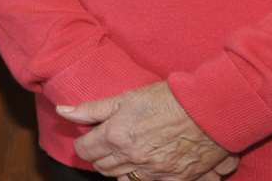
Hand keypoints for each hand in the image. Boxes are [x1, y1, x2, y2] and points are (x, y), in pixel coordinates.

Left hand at [59, 82, 234, 180]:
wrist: (209, 110)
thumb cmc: (167, 99)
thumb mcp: (125, 98)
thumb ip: (92, 108)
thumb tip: (63, 111)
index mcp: (116, 136)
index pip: (85, 150)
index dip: (83, 143)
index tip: (88, 137)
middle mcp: (132, 158)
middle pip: (102, 167)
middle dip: (99, 156)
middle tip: (104, 144)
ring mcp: (154, 171)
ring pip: (123, 179)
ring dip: (118, 169)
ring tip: (123, 155)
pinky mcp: (175, 178)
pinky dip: (141, 177)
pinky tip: (144, 165)